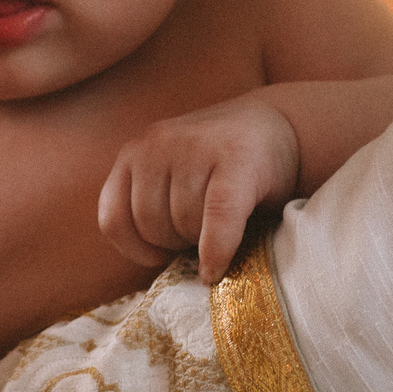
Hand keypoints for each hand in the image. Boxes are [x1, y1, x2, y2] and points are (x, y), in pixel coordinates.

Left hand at [98, 97, 301, 285]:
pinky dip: (217, 250)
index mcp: (135, 152)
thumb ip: (152, 206)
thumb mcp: (173, 176)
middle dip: (175, 242)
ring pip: (184, 224)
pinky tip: (217, 267)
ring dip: (199, 243)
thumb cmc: (220, 167)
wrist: (279, 124)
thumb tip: (149, 267)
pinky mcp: (236, 159)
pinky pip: (218, 219)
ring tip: (217, 228)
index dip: (135, 249)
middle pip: (151, 225)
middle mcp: (158, 144)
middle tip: (201, 233)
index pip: (113, 218)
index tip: (160, 254)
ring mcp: (196, 147)